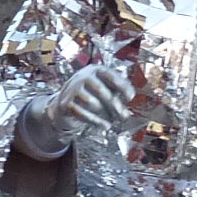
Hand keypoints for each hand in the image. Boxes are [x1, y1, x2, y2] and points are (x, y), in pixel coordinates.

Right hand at [16, 64, 135, 159]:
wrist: (67, 100)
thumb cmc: (92, 93)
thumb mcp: (106, 87)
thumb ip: (118, 92)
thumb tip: (129, 100)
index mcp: (96, 70)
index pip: (110, 75)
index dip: (121, 86)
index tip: (130, 97)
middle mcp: (83, 77)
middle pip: (101, 90)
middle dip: (115, 105)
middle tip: (124, 116)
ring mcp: (73, 89)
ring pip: (91, 102)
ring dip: (104, 114)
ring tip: (111, 121)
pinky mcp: (66, 102)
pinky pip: (82, 113)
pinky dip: (95, 121)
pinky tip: (104, 126)